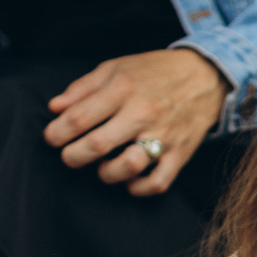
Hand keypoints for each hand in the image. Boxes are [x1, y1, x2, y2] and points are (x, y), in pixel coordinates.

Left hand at [45, 48, 229, 194]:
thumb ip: (83, 88)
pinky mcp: (180, 153)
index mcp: (123, 88)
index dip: (58, 132)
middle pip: (98, 145)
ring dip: (107, 173)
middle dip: (73, 156)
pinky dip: (139, 188)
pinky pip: (158, 182)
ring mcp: (164, 135)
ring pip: (129, 166)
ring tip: (102, 167)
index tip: (52, 138)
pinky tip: (129, 181)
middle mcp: (143, 112)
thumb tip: (55, 108)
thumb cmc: (154, 72)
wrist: (204, 77)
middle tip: (69, 157)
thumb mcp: (116, 68)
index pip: (80, 117)